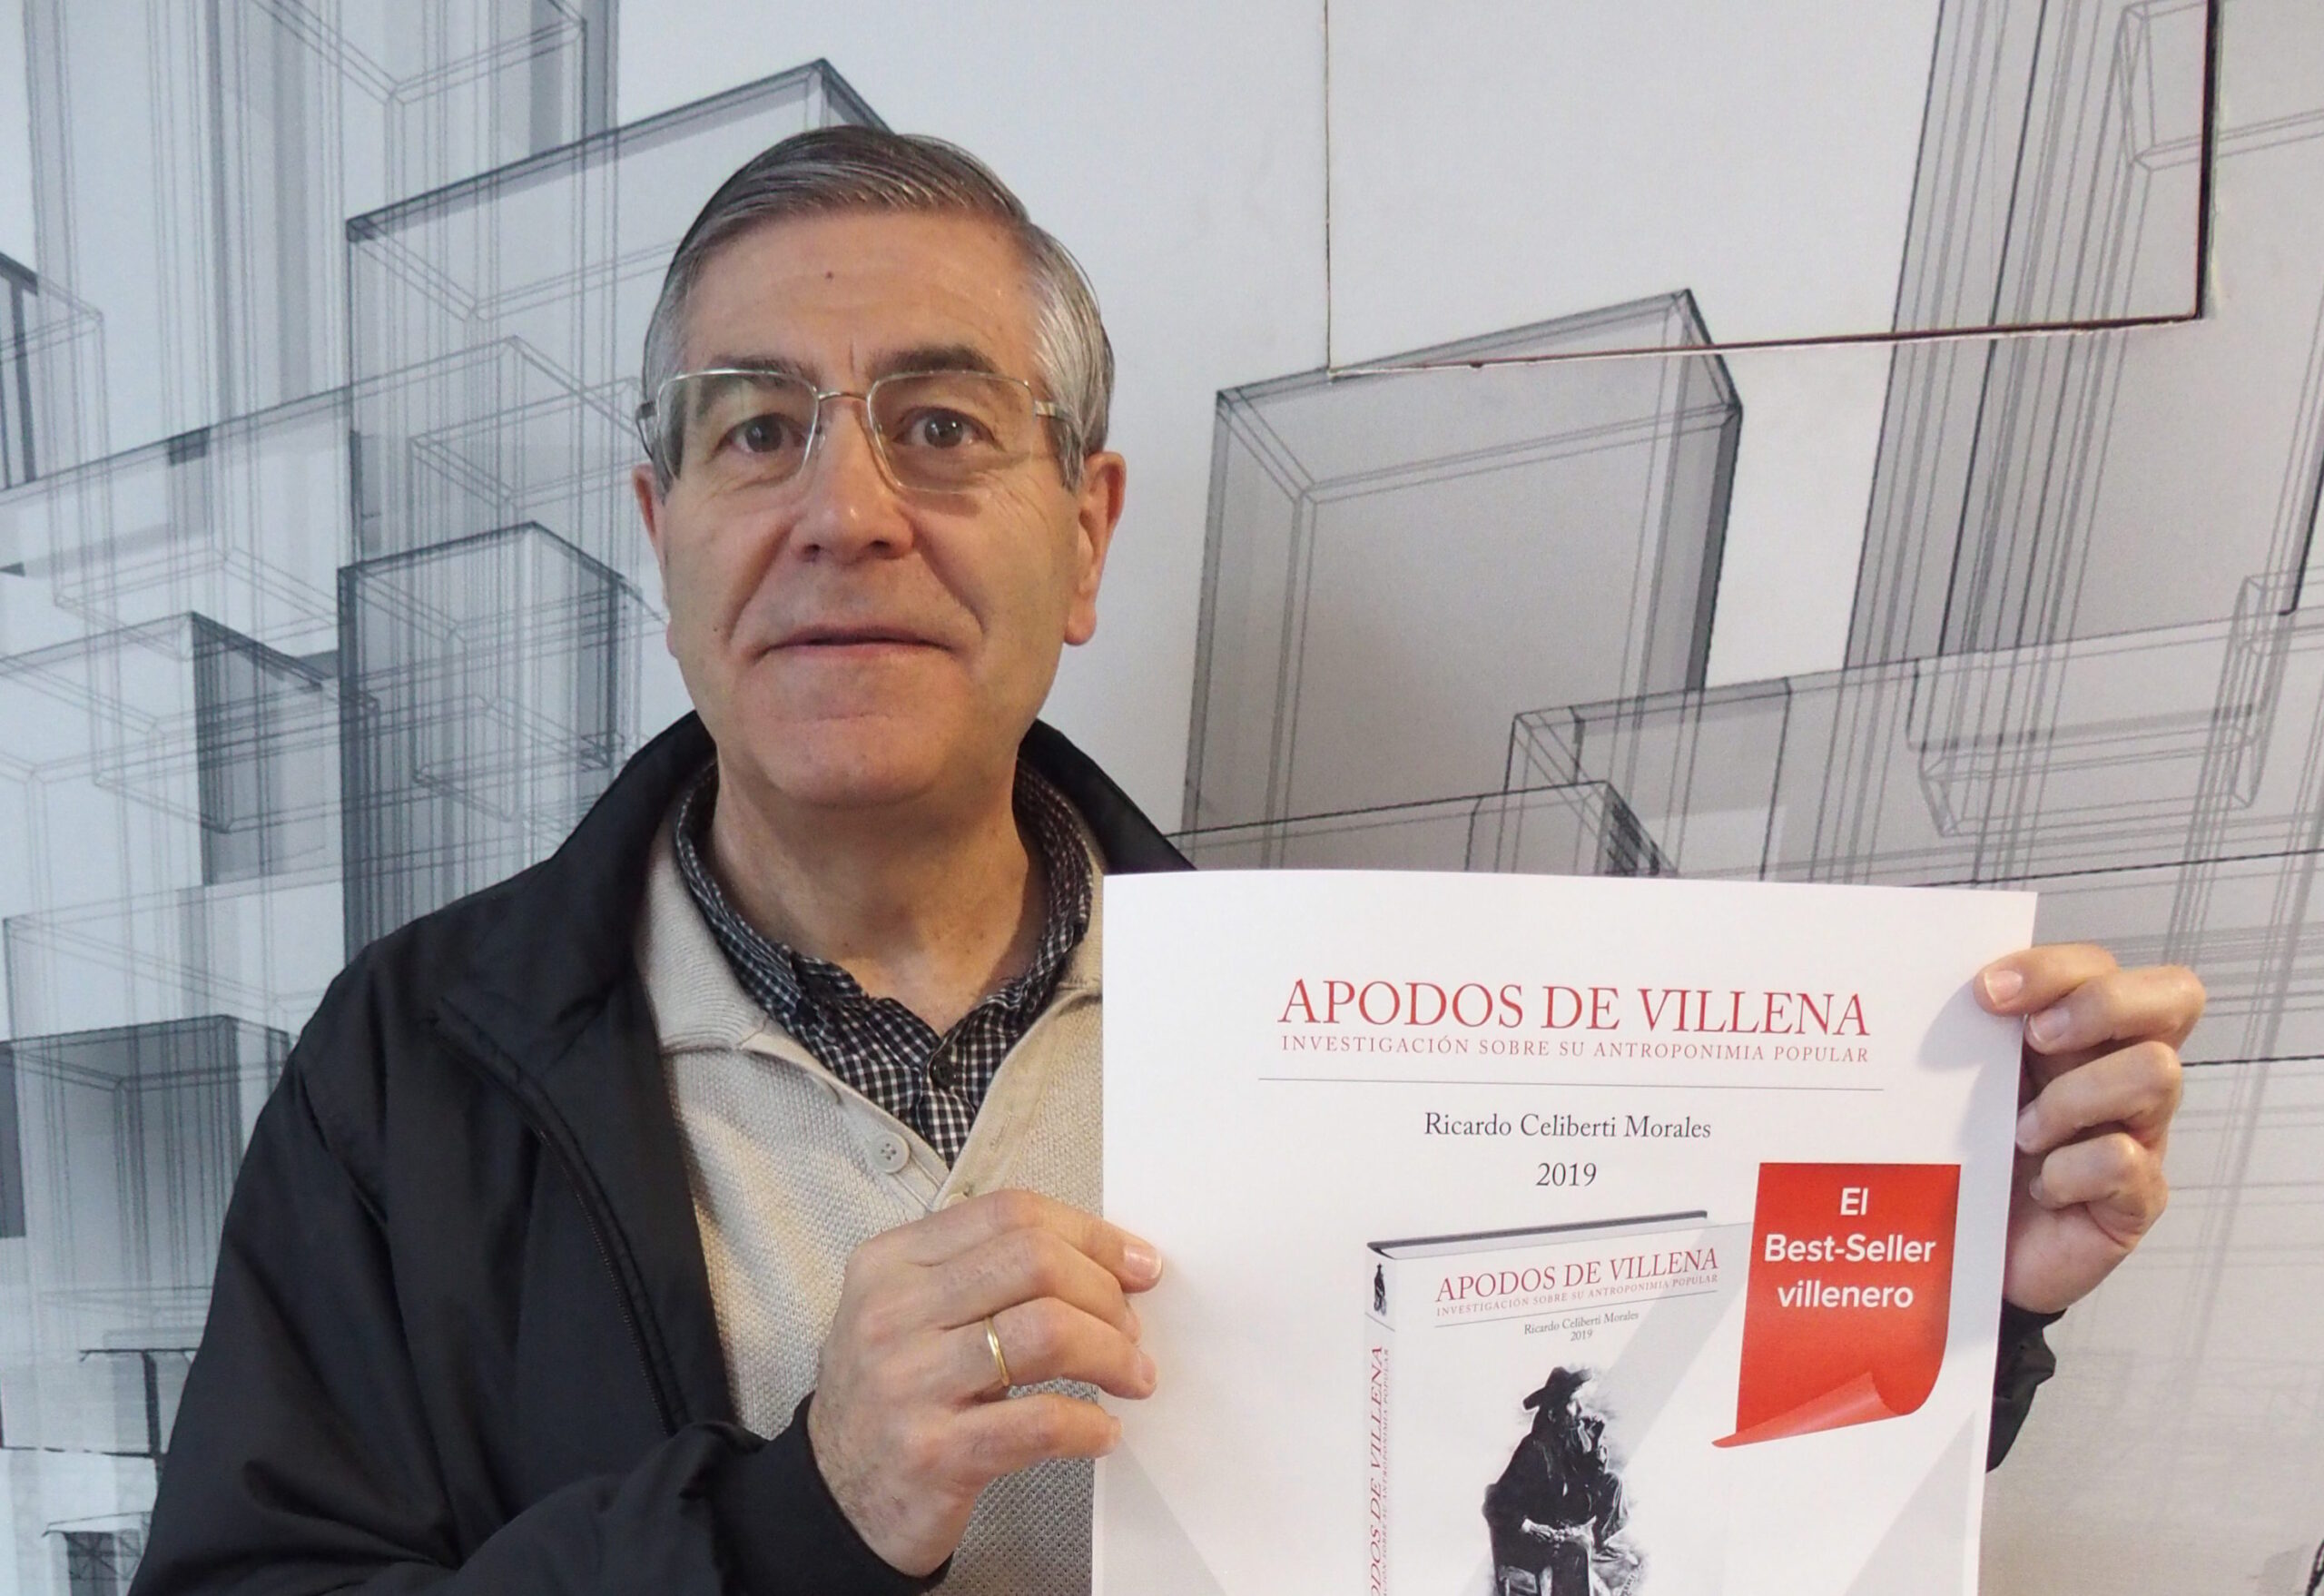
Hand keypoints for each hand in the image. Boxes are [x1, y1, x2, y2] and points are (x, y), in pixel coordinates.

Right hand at [806, 1189, 1162, 1575]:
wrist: (834, 1499)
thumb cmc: (893, 1395)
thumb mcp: (912, 1313)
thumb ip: (987, 1275)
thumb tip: (1108, 1264)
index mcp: (891, 1262)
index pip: (1009, 1214)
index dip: (1090, 1235)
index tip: (1137, 1264)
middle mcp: (893, 1313)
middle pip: (1034, 1261)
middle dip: (1106, 1291)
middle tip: (1132, 1328)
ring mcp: (909, 1383)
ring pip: (1047, 1333)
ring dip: (1112, 1352)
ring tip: (1133, 1376)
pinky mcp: (934, 1453)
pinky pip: (1041, 1421)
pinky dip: (1090, 1424)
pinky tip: (1102, 1431)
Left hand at [1975, 945, 2202, 1312]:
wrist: (1963, 1253)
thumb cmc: (1967, 1152)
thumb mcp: (1962, 1085)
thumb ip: (1967, 1036)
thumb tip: (1931, 988)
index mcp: (2077, 1031)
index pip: (2100, 965)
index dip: (2053, 966)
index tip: (1985, 991)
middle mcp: (2122, 1070)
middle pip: (2173, 996)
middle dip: (2101, 1005)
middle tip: (2035, 1039)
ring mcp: (2140, 1132)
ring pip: (2156, 1072)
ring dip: (2075, 1097)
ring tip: (2021, 1133)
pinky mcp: (2138, 1197)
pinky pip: (2126, 1161)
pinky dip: (2071, 1171)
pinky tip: (2041, 1189)